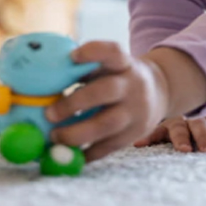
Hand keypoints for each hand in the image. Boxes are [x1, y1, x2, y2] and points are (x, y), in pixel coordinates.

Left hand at [45, 41, 169, 161]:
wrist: (160, 91)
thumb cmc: (120, 77)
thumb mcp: (110, 66)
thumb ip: (85, 70)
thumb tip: (45, 79)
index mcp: (124, 63)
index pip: (113, 52)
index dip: (93, 52)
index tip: (72, 56)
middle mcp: (134, 85)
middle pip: (107, 91)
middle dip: (75, 103)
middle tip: (48, 114)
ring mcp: (136, 111)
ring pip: (107, 125)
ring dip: (77, 134)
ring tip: (54, 137)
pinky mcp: (134, 134)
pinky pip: (109, 147)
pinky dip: (86, 153)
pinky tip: (69, 152)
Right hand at [134, 112, 205, 152]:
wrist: (194, 109)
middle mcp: (197, 119)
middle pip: (201, 127)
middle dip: (205, 140)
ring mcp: (179, 122)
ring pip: (179, 128)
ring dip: (180, 139)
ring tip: (183, 151)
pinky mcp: (163, 128)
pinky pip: (155, 132)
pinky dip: (148, 137)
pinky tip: (140, 144)